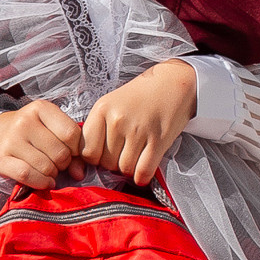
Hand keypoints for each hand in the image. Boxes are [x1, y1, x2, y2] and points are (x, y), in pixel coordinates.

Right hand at [0, 99, 84, 186]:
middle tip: (58, 163)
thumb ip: (73, 149)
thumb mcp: (53, 130)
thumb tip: (79, 174)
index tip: (72, 152)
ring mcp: (10, 140)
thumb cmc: (33, 133)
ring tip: (49, 170)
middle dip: (64, 163)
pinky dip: (40, 182)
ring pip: (45, 166)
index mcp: (41, 108)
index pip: (71, 133)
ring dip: (53, 174)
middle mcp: (24, 121)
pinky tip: (45, 182)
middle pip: (59, 152)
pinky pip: (27, 175)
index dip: (77, 148)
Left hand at [81, 62, 197, 183]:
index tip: (103, 154)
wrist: (172, 83)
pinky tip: (143, 171)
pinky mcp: (158, 140)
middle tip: (123, 153)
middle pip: (106, 163)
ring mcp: (138, 130)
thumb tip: (90, 159)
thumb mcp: (111, 103)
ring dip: (129, 168)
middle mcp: (118, 120)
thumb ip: (98, 127)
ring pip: (125, 168)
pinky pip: (143, 171)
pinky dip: (142, 176)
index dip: (94, 158)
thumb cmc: (140, 96)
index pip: (87, 151)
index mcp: (102, 109)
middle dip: (113, 163)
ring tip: (134, 156)